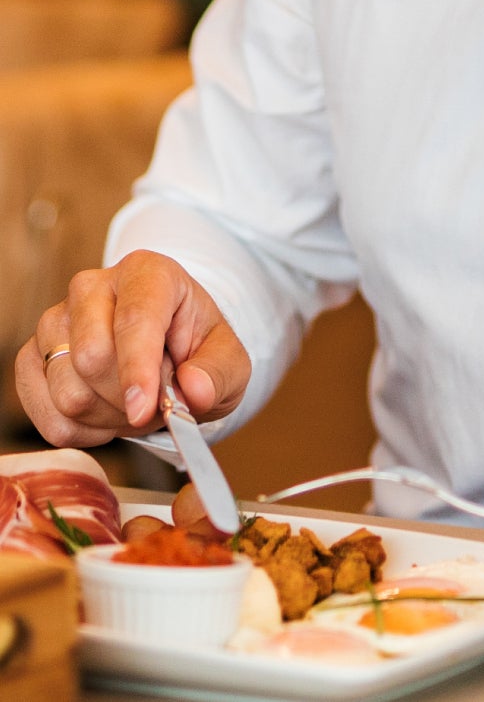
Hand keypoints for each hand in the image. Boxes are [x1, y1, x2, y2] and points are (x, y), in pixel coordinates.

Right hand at [13, 249, 250, 447]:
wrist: (166, 350)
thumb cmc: (197, 350)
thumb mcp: (229, 360)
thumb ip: (219, 373)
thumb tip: (194, 392)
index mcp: (148, 273)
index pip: (135, 319)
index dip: (138, 369)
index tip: (144, 410)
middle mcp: (92, 287)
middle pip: (92, 359)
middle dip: (128, 398)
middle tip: (156, 399)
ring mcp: (54, 320)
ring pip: (68, 392)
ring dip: (108, 417)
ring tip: (133, 401)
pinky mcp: (32, 356)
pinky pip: (46, 415)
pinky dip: (82, 431)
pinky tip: (106, 411)